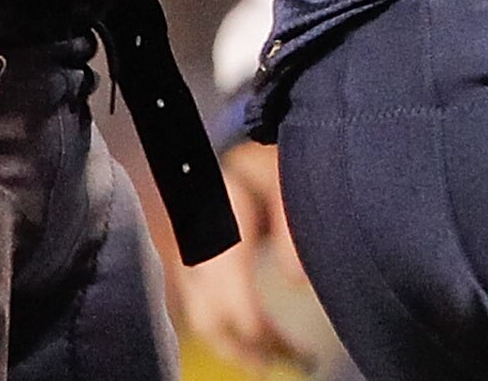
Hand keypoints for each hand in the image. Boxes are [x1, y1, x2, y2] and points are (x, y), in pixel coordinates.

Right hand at [166, 139, 317, 369]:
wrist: (229, 129)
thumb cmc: (263, 148)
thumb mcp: (287, 172)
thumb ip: (293, 223)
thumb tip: (297, 283)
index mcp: (218, 234)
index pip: (236, 306)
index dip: (267, 336)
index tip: (303, 352)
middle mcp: (193, 252)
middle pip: (213, 322)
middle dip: (251, 351)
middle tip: (293, 364)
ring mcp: (185, 255)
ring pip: (201, 318)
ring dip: (236, 344)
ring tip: (273, 358)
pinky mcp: (186, 256)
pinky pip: (196, 305)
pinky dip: (222, 325)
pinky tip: (249, 335)